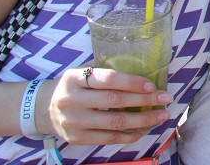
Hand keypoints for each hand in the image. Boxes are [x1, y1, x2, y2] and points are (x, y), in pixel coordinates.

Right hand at [38, 67, 172, 144]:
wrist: (43, 109)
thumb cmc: (73, 86)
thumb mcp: (82, 72)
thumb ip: (105, 71)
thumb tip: (144, 70)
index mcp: (74, 79)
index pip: (108, 79)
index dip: (132, 82)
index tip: (152, 85)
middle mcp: (72, 100)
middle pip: (114, 101)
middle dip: (144, 100)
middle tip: (165, 98)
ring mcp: (74, 122)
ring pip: (114, 122)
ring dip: (143, 120)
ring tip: (162, 115)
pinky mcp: (77, 138)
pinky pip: (109, 138)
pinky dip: (130, 135)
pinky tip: (144, 129)